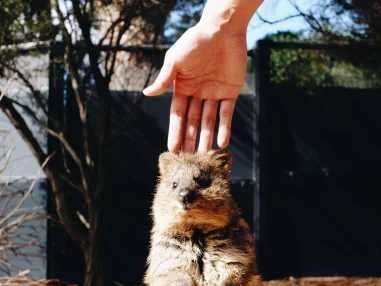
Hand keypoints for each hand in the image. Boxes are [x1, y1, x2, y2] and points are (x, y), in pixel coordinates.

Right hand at [143, 21, 246, 152]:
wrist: (222, 30)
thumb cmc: (195, 41)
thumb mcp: (175, 61)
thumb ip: (164, 79)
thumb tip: (146, 93)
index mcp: (182, 87)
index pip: (178, 115)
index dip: (175, 131)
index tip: (173, 149)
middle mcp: (197, 93)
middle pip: (193, 121)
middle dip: (190, 138)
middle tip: (188, 157)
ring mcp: (214, 93)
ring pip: (209, 120)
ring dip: (207, 137)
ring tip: (204, 154)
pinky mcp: (230, 91)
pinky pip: (227, 113)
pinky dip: (225, 128)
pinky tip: (222, 143)